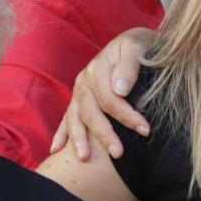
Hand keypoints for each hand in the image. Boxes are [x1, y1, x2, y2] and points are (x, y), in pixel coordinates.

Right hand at [48, 26, 157, 160]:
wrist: (133, 42)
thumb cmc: (139, 46)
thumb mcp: (137, 48)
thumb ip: (129, 66)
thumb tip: (120, 90)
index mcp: (98, 68)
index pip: (110, 98)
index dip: (126, 115)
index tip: (145, 130)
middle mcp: (84, 81)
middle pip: (91, 112)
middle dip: (104, 134)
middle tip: (118, 154)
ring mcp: (79, 91)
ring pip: (75, 118)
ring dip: (78, 139)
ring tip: (85, 159)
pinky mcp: (78, 100)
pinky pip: (66, 118)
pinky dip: (61, 134)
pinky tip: (56, 150)